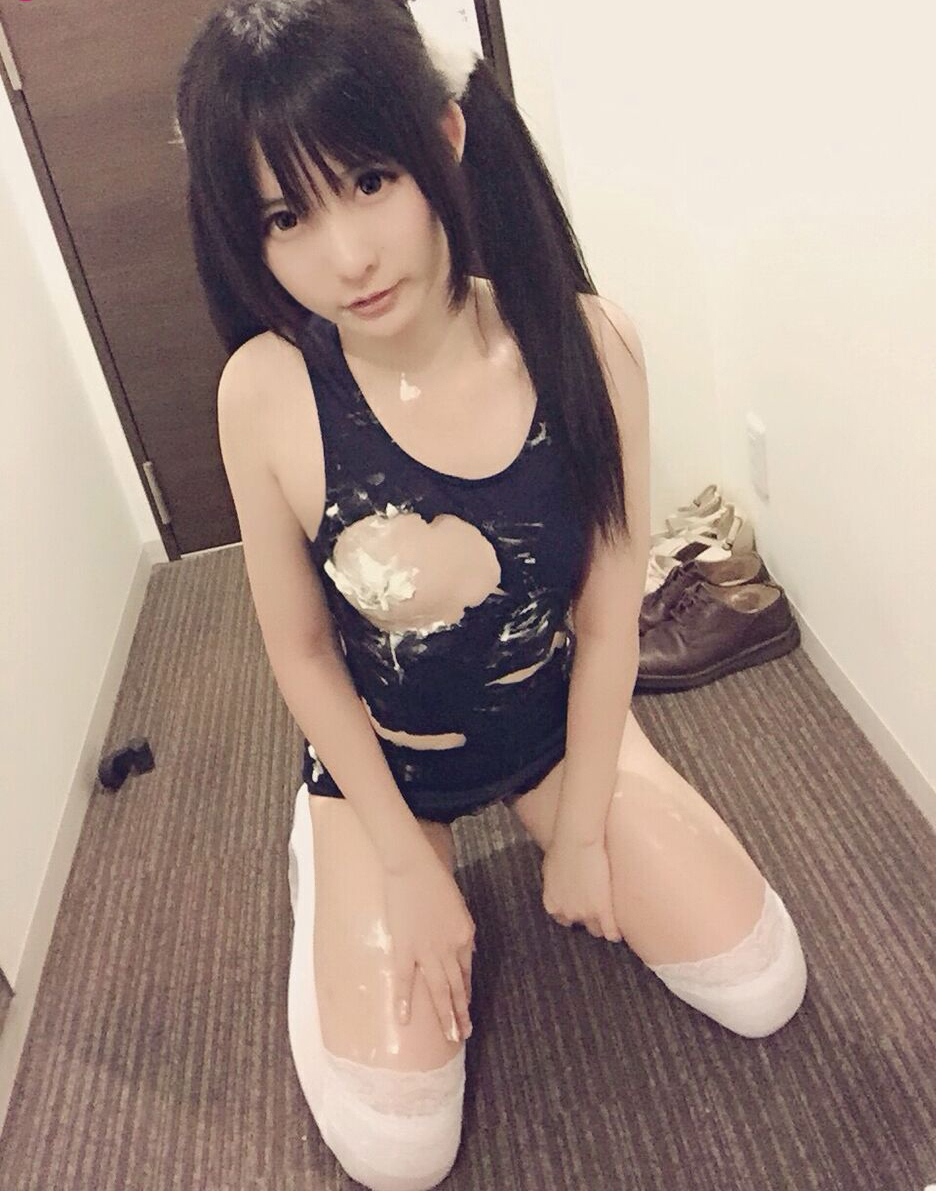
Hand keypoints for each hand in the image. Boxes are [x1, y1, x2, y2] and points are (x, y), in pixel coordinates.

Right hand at [383, 855, 474, 1043]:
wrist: (414, 866)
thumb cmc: (435, 880)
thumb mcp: (457, 907)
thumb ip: (459, 932)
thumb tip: (461, 952)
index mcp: (465, 936)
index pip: (467, 972)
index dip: (466, 993)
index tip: (466, 1010)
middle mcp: (450, 948)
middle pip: (457, 987)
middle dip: (460, 1013)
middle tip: (463, 1035)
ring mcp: (427, 951)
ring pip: (439, 990)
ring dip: (445, 1015)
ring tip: (450, 1037)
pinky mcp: (405, 948)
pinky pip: (404, 979)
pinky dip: (404, 1001)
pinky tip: (405, 1020)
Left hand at [541, 833, 621, 942]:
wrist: (577, 842)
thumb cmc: (561, 847)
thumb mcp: (551, 867)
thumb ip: (555, 883)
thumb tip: (559, 885)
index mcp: (552, 903)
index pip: (563, 919)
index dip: (573, 913)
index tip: (581, 908)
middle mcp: (566, 912)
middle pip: (580, 925)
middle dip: (587, 918)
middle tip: (597, 909)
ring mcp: (585, 913)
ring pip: (596, 930)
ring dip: (602, 925)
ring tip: (611, 921)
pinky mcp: (602, 910)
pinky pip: (611, 931)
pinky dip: (615, 933)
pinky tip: (619, 933)